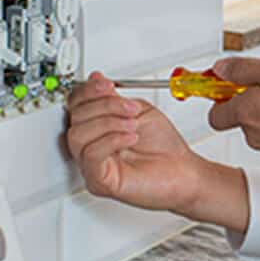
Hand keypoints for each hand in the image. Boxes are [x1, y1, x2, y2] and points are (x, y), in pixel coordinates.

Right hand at [66, 72, 247, 230]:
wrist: (184, 172)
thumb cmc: (164, 147)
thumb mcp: (139, 111)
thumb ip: (114, 98)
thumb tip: (95, 79)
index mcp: (97, 128)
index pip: (75, 106)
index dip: (88, 91)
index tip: (108, 85)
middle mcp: (91, 146)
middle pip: (75, 118)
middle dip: (105, 106)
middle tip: (130, 110)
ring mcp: (92, 165)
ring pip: (78, 135)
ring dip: (108, 123)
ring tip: (133, 126)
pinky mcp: (99, 182)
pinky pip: (91, 155)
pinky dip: (111, 140)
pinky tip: (130, 138)